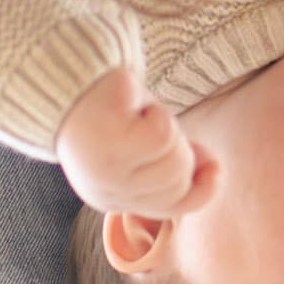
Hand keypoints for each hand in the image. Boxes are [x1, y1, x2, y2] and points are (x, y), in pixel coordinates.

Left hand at [55, 65, 220, 216]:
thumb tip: (214, 169)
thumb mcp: (143, 141)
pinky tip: (133, 107)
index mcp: (115, 197)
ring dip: (168, 128)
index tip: (215, 165)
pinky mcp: (111, 145)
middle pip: (180, 182)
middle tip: (157, 124)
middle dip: (183, 149)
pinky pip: (161, 136)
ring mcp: (109, 172)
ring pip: (174, 160)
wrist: (68, 78)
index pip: (176, 206)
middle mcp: (108, 192)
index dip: (203, 188)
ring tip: (141, 115)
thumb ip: (173, 160)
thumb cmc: (109, 109)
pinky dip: (155, 113)